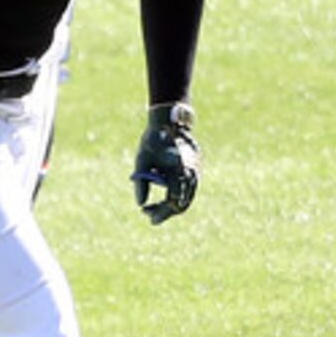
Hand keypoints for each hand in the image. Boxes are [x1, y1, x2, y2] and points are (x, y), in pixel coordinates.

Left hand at [131, 102, 198, 223]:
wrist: (169, 121)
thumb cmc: (153, 140)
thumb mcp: (142, 160)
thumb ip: (142, 182)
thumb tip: (140, 204)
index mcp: (178, 169)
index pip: (173, 199)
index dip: (161, 211)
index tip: (146, 214)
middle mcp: (190, 171)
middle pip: (181, 203)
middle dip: (165, 212)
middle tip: (148, 215)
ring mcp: (196, 171)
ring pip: (187, 199)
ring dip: (171, 206)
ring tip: (152, 210)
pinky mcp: (196, 170)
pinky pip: (188, 191)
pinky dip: (176, 198)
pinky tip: (162, 199)